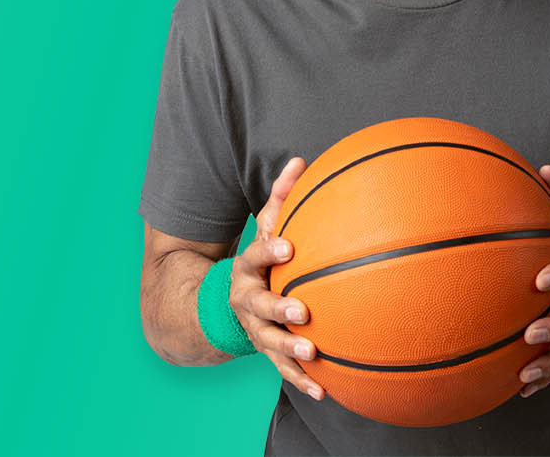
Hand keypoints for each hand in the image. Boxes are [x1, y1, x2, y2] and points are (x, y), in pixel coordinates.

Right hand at [228, 156, 325, 400]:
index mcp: (249, 266)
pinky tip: (324, 391)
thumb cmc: (264, 258)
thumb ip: (282, 197)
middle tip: (302, 312)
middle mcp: (247, 300)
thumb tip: (300, 159)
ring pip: (269, 341)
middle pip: (259, 305)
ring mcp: (255, 328)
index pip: (257, 254)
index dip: (271, 251)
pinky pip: (283, 370)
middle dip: (279, 308)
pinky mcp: (267, 351)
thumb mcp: (268, 227)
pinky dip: (302, 381)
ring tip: (312, 353)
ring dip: (289, 350)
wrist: (225, 303)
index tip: (289, 248)